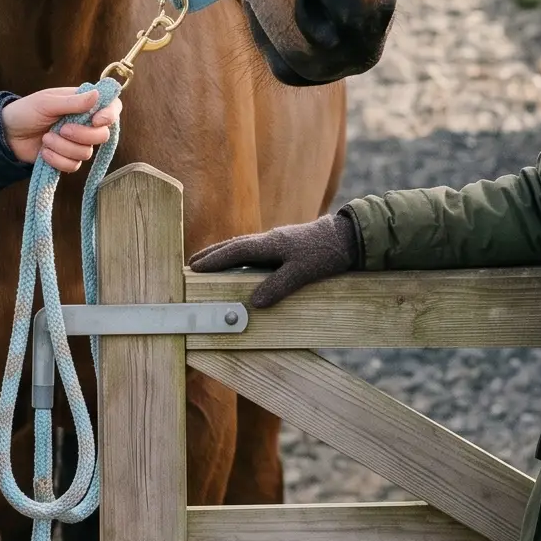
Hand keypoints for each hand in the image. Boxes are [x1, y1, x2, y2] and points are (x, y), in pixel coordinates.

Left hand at [0, 87, 119, 172]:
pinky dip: (57, 160)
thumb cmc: (26, 111)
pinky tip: (44, 152)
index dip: (110, 115)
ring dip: (63, 147)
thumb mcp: (47, 102)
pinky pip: (73, 166)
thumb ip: (73, 102)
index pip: (111, 108)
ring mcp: (76, 143)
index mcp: (83, 104)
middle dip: (82, 135)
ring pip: (86, 153)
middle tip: (61, 129)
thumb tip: (97, 95)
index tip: (96, 120)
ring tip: (46, 139)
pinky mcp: (67, 159)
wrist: (7, 134)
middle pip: (102, 135)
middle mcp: (84, 124)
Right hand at [188, 211, 358, 307]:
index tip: (194, 267)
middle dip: (212, 255)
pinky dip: (239, 255)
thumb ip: (278, 286)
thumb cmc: (325, 253)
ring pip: (242, 246)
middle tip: (192, 264)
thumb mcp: (303, 272)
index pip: (234, 251)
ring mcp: (276, 241)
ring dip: (224, 253)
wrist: (348, 237)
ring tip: (208, 262)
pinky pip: (253, 249)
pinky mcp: (284, 245)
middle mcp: (269, 240)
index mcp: (269, 244)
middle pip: (233, 245)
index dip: (214, 260)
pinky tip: (239, 262)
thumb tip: (254, 303)